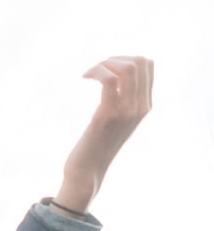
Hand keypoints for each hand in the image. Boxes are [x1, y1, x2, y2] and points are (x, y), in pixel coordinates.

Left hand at [54, 56, 153, 213]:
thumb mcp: (116, 121)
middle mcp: (140, 106)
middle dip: (114, 58)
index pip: (148, 65)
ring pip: (127, 67)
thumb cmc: (96, 146)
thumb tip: (114, 78)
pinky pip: (109, 79)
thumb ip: (121, 101)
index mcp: (145, 105)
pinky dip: (95, 71)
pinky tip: (84, 77)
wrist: (87, 172)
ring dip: (104, 63)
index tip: (105, 70)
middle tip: (95, 72)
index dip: (124, 58)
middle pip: (139, 62)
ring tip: (89, 74)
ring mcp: (126, 110)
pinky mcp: (107, 115)